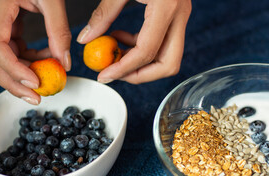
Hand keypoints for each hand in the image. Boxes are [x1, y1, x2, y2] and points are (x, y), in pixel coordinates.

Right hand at [0, 0, 71, 104]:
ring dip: (22, 74)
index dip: (13, 69)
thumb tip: (65, 62)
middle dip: (13, 82)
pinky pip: (13, 52)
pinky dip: (29, 61)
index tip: (35, 81)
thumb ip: (58, 30)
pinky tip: (47, 59)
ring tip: (47, 77)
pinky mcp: (7, 28)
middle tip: (36, 97)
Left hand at [77, 0, 191, 83]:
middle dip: (141, 75)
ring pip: (169, 59)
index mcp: (166, 6)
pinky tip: (123, 39)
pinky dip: (143, 50)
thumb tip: (86, 40)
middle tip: (116, 72)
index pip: (146, 51)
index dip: (123, 68)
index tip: (104, 75)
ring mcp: (181, 17)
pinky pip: (163, 45)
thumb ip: (103, 15)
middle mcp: (180, 15)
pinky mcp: (176, 17)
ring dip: (142, 64)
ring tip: (116, 55)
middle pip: (168, 64)